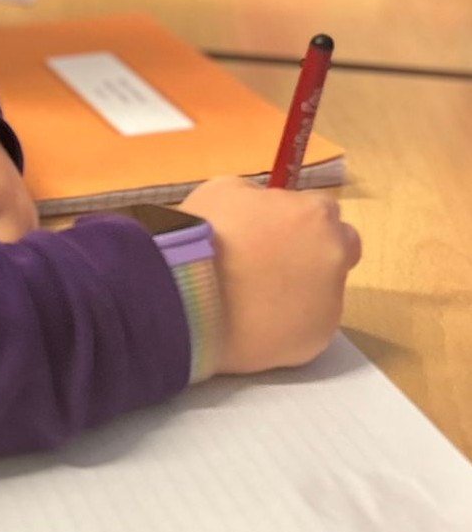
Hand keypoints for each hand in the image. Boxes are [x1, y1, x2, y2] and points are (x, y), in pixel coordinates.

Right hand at [179, 175, 361, 373]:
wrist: (189, 294)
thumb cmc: (205, 233)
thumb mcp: (225, 190)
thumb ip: (258, 197)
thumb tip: (263, 208)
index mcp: (314, 215)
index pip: (323, 209)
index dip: (296, 217)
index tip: (273, 227)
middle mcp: (333, 257)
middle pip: (341, 248)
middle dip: (317, 249)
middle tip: (276, 259)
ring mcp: (329, 303)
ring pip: (323, 290)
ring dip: (299, 288)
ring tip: (254, 295)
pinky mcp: (316, 342)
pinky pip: (306, 325)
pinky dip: (287, 321)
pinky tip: (253, 319)